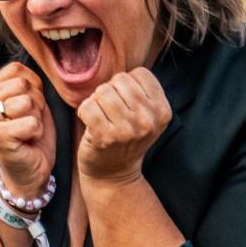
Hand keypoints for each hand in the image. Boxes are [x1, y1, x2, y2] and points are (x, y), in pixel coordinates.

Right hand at [0, 62, 54, 200]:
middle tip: (29, 122)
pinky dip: (36, 133)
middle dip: (36, 103)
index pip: (16, 70)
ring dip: (37, 118)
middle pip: (23, 84)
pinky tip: (27, 141)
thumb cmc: (31, 137)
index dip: (33, 86)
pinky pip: (32, 122)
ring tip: (28, 132)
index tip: (29, 107)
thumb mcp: (30, 103)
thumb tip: (33, 70)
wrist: (29, 172)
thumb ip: (27, 84)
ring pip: (28, 102)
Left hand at [75, 68, 170, 187]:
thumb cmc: (126, 137)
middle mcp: (148, 120)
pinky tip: (89, 123)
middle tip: (110, 112)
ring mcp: (127, 130)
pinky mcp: (105, 137)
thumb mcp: (146, 115)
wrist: (114, 174)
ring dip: (96, 101)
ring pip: (103, 91)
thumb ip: (141, 91)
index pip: (140, 73)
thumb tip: (120, 72)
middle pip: (120, 80)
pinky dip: (84, 111)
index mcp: (162, 110)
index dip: (127, 84)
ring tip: (100, 117)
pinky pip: (88, 105)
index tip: (125, 102)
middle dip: (110, 91)